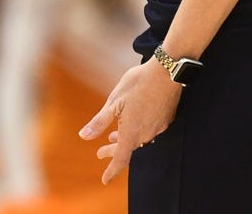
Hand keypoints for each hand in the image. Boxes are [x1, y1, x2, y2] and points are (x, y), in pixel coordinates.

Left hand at [78, 60, 180, 183]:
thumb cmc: (137, 84)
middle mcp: (146, 134)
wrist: (167, 72)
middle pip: (128, 149)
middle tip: (100, 152)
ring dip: (125, 139)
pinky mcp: (165, 119)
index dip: (111, 171)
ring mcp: (157, 127)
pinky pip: (148, 130)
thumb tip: (84, 137)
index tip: (104, 180)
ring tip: (113, 136)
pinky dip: (137, 130)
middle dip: (113, 152)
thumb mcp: (114, 102)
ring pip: (139, 139)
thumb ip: (100, 122)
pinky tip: (133, 122)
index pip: (121, 159)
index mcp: (131, 132)